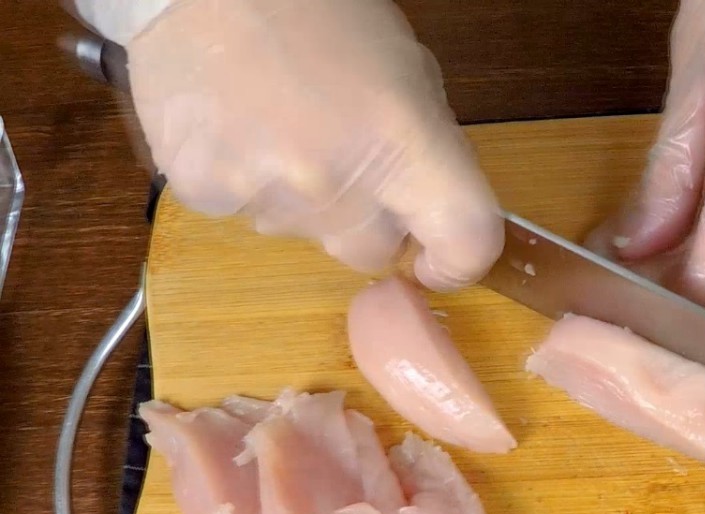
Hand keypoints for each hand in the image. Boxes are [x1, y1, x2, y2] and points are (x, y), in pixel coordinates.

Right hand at [117, 0, 501, 288]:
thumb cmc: (312, 10)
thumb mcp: (406, 66)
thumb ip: (427, 146)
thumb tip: (432, 206)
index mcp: (405, 139)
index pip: (464, 238)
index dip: (461, 261)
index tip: (443, 261)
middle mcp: (338, 180)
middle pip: (373, 252)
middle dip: (369, 222)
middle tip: (344, 159)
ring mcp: (266, 192)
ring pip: (306, 236)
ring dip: (303, 201)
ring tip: (280, 125)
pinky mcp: (205, 193)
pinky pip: (244, 216)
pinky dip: (245, 185)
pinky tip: (238, 129)